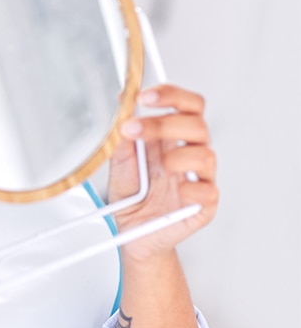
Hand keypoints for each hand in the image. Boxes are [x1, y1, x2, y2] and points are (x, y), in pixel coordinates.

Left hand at [108, 84, 218, 260]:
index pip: (186, 105)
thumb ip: (122, 136)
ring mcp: (199, 178)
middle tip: (134, 129)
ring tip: (159, 166)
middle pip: (197, 124)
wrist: (132, 232)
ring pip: (207, 155)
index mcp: (172, 137)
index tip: (144, 96)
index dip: (171, 95)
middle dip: (164, 123)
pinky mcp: (204, 204)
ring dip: (178, 156)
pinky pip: (208, 191)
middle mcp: (189, 153)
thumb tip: (121, 107)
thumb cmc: (131, 194)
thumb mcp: (119, 161)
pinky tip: (176, 192)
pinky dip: (192, 189)